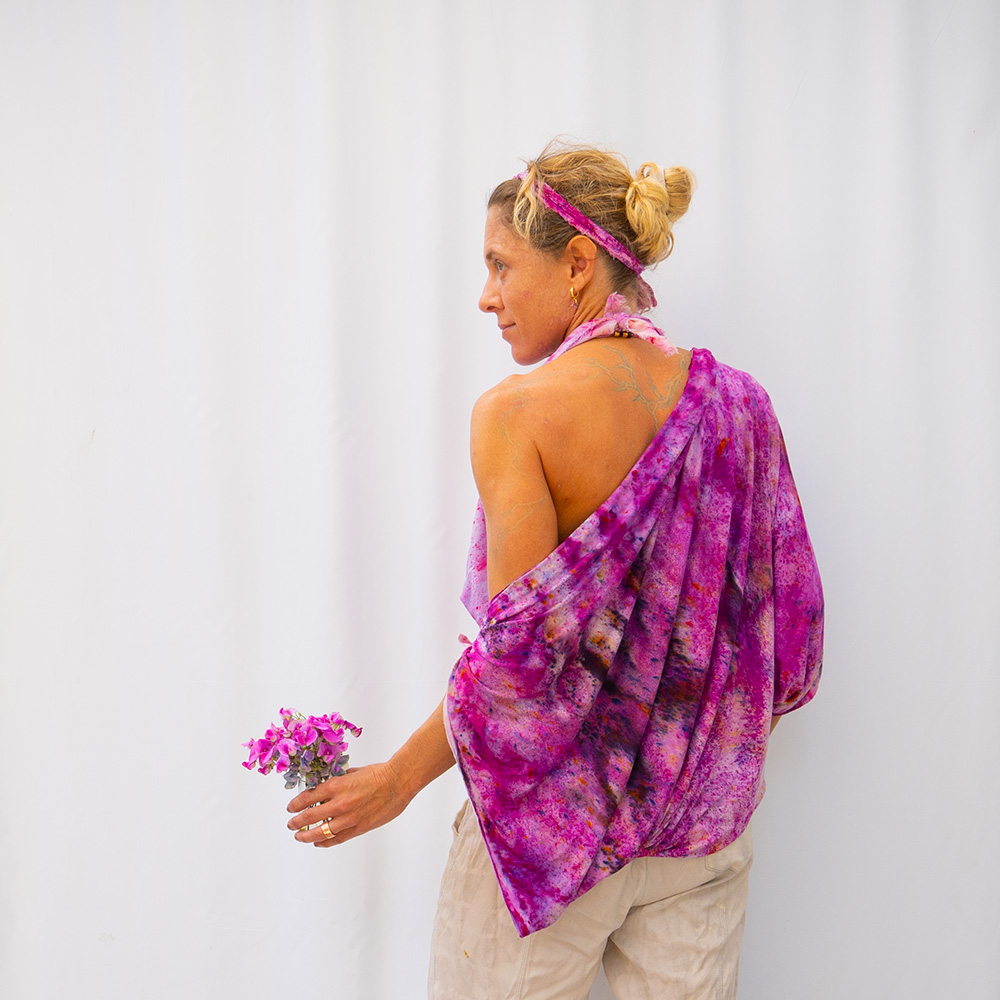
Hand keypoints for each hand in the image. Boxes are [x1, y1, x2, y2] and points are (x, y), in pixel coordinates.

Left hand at [286, 760, 408, 847]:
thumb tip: (325, 788)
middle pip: (309, 817)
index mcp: (336, 786)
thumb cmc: (378, 773)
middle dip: (296, 822)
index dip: (295, 804)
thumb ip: (337, 782)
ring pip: (320, 832)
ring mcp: (349, 818)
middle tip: (291, 824)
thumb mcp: (352, 772)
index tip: (291, 807)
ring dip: (306, 836)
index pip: (307, 798)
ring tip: (300, 836)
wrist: (398, 781)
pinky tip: (318, 842)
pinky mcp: (359, 828)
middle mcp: (339, 803)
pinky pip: (337, 839)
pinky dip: (325, 842)